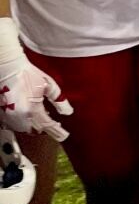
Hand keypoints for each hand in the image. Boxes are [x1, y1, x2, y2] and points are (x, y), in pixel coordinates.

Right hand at [0, 19, 68, 141]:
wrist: (8, 68)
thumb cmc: (28, 74)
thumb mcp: (48, 85)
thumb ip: (59, 100)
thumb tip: (68, 112)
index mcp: (32, 109)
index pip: (48, 125)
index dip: (57, 131)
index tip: (65, 135)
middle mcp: (20, 116)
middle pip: (36, 130)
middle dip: (46, 129)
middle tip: (56, 125)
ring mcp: (9, 116)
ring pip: (25, 128)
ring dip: (34, 126)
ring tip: (44, 118)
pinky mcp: (2, 114)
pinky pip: (14, 124)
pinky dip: (24, 122)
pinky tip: (30, 115)